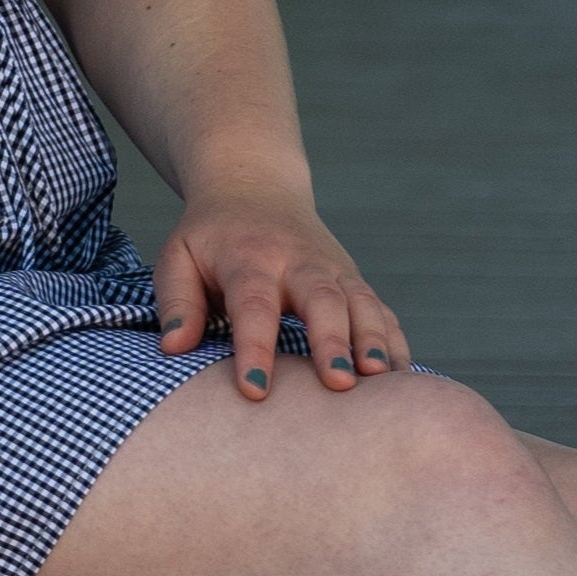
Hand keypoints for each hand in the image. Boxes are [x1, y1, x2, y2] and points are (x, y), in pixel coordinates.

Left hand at [153, 176, 410, 401]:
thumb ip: (176, 301)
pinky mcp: (352, 279)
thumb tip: (174, 347)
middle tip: (340, 383)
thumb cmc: (210, 237)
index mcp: (249, 259)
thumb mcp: (179, 256)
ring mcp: (332, 269)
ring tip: (382, 379)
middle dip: (333, 340)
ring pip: (361, 301)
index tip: (254, 389)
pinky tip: (402, 377)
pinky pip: (380, 309)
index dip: (255, 347)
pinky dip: (394, 340)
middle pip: (321, 298)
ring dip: (374, 340)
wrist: (254, 186)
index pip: (253, 304)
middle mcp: (297, 262)